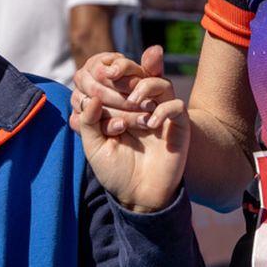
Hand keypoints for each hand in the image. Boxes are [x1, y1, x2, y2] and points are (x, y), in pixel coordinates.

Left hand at [71, 47, 187, 211]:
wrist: (138, 196)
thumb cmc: (116, 171)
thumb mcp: (94, 146)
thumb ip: (88, 121)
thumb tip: (91, 98)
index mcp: (121, 107)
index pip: (117, 78)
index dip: (105, 73)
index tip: (92, 82)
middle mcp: (142, 106)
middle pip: (139, 72)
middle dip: (124, 70)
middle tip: (110, 76)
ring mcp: (161, 114)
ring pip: (160, 83)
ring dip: (145, 86)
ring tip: (135, 101)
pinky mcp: (178, 125)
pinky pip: (176, 105)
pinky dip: (163, 110)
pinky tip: (149, 125)